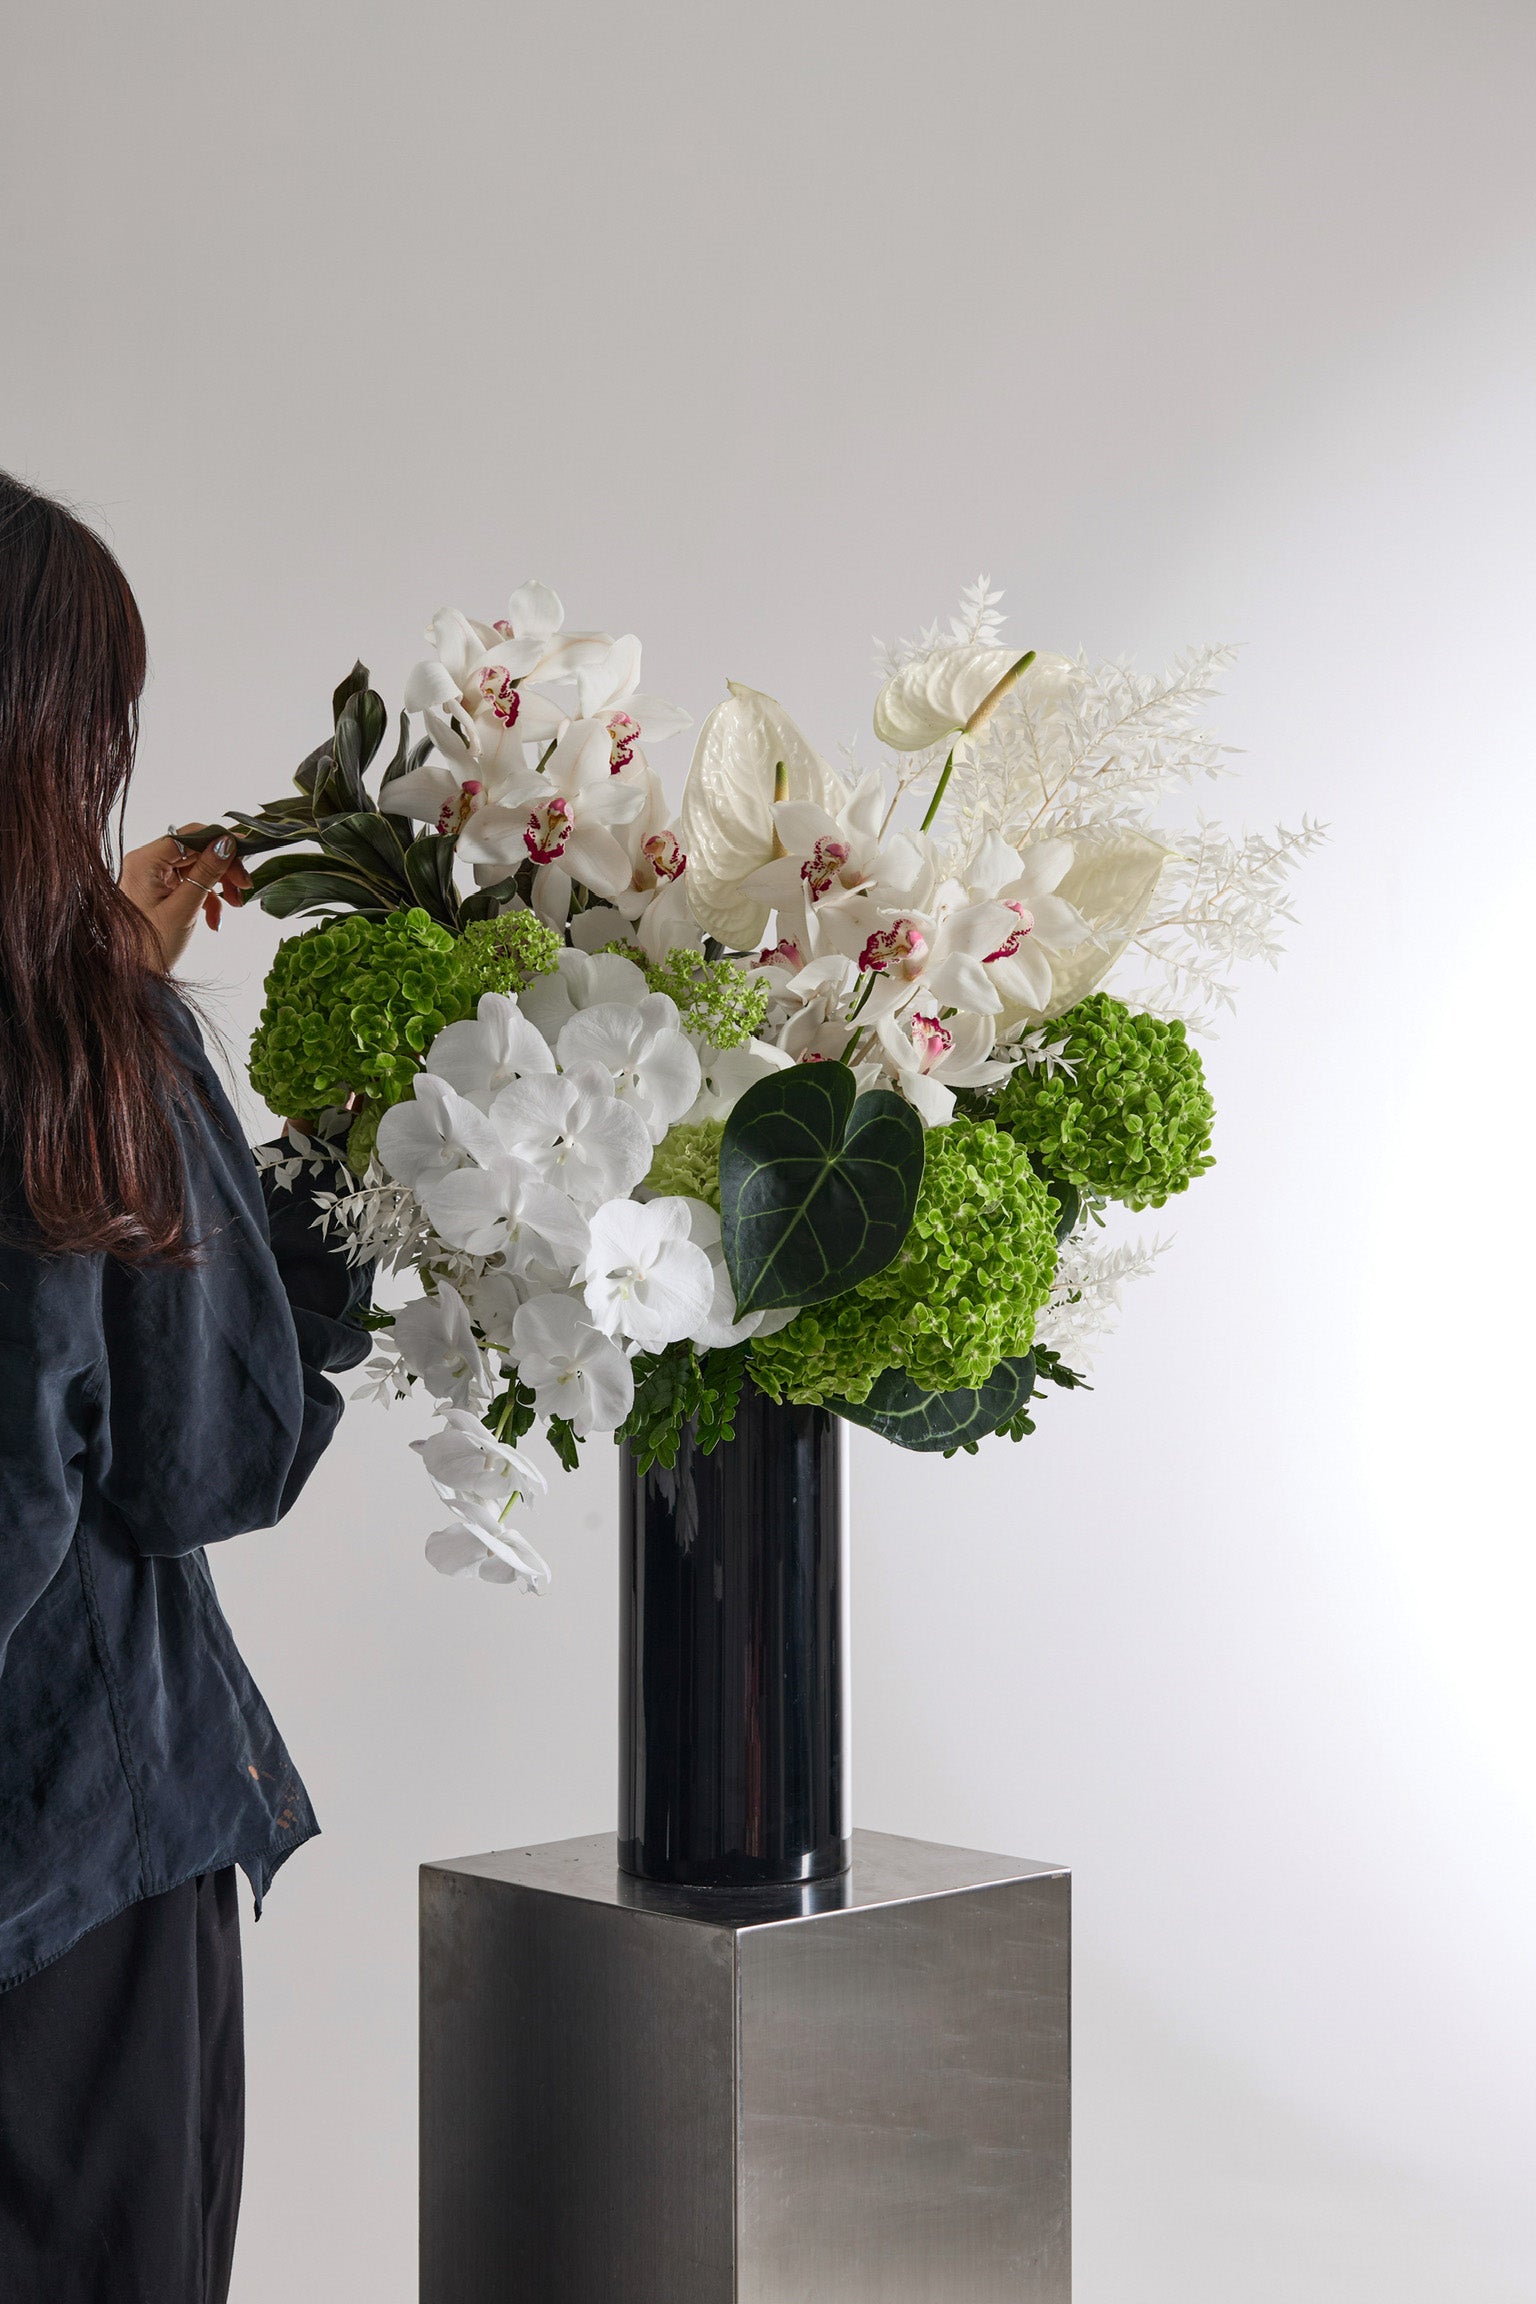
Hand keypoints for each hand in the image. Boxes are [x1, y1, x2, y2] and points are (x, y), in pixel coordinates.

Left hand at [119, 826, 252, 967]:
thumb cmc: (151, 946)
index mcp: (145, 862)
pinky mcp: (161, 891)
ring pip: (197, 867)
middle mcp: (147, 863)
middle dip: (223, 868)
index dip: (220, 843)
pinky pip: (191, 884)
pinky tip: (214, 919)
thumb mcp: (184, 909)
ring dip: (219, 885)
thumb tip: (227, 843)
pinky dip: (208, 898)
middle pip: (195, 850)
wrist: (137, 977)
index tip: (246, 859)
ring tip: (233, 906)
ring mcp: (154, 877)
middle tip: (245, 887)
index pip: (189, 836)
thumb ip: (206, 874)